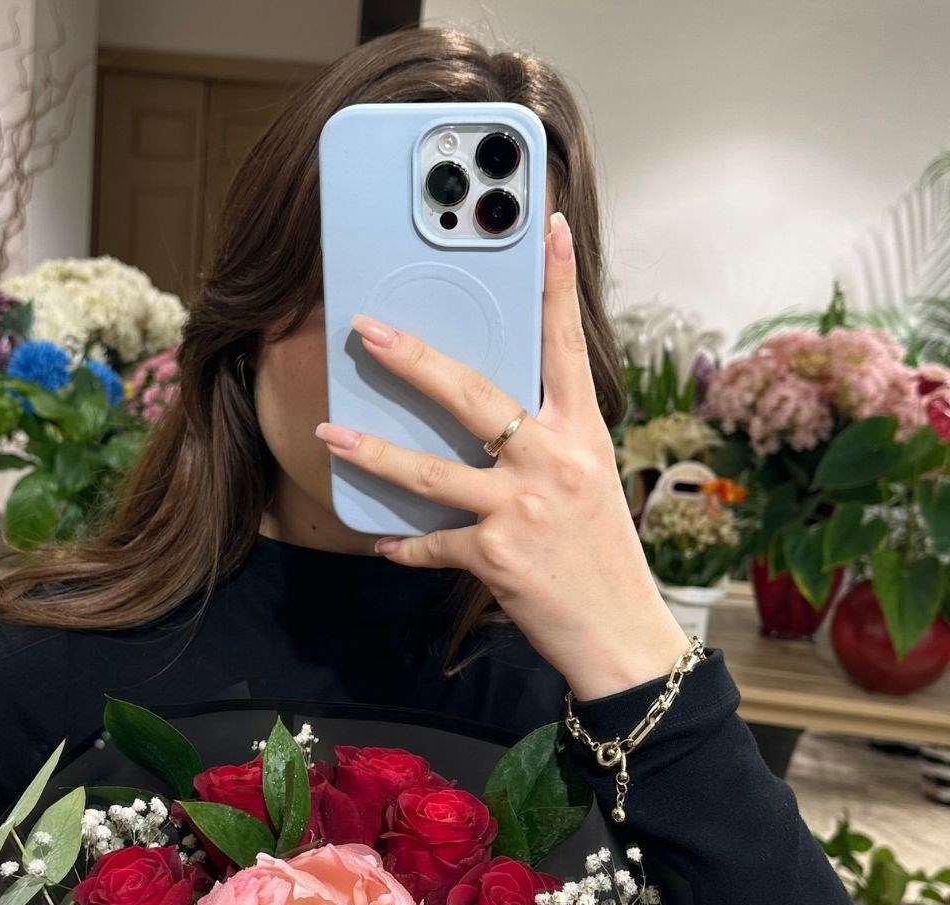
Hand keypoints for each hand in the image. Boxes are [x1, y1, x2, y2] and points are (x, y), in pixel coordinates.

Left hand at [315, 212, 688, 700]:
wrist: (620, 634)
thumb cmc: (601, 555)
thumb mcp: (589, 483)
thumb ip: (546, 443)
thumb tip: (491, 418)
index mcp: (581, 434)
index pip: (568, 347)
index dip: (558, 285)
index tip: (550, 226)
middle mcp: (552, 461)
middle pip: (471, 395)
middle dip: (413, 358)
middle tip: (367, 329)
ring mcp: (521, 508)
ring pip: (430, 471)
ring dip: (373, 453)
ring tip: (328, 433)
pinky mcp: (495, 556)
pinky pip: (432, 543)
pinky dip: (405, 545)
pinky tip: (381, 542)